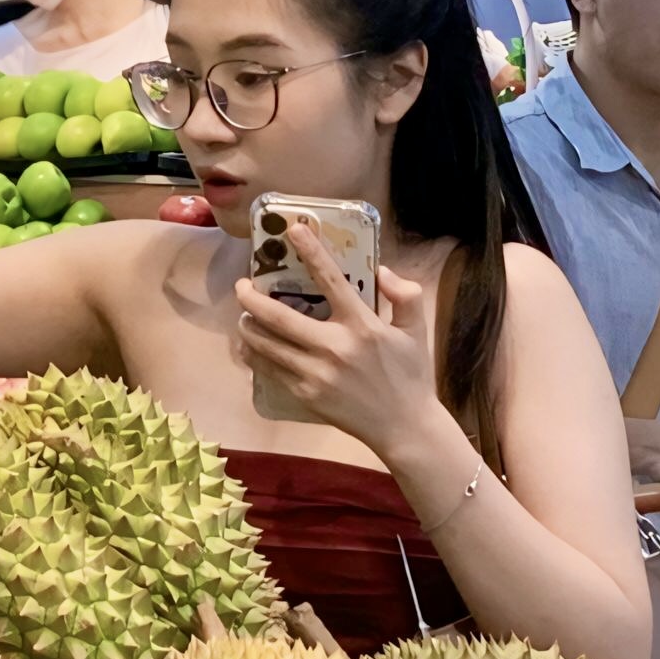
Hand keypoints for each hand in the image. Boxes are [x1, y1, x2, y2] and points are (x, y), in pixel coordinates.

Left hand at [233, 232, 446, 462]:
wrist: (405, 428)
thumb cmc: (411, 376)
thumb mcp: (417, 331)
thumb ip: (405, 296)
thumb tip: (381, 270)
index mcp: (363, 326)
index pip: (332, 280)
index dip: (312, 251)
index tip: (293, 230)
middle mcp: (335, 347)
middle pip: (278, 316)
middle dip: (251, 297)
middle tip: (242, 285)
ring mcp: (316, 373)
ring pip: (266, 343)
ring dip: (248, 325)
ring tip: (244, 314)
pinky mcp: (305, 394)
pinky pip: (269, 369)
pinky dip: (254, 354)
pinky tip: (250, 344)